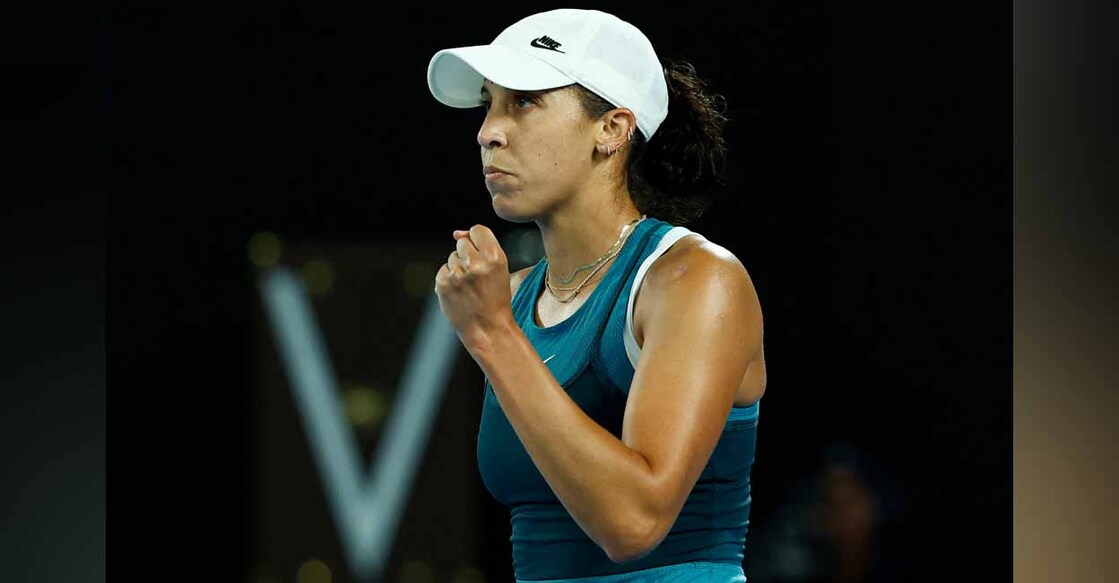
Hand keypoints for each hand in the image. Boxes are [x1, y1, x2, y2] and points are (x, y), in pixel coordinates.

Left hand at [434, 224, 513, 348]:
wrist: (488, 329)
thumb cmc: (496, 298)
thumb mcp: (500, 269)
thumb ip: (482, 246)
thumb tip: (456, 233)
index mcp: (495, 257)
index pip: (477, 230)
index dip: (478, 241)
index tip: (482, 255)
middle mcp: (475, 263)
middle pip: (462, 243)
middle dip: (468, 255)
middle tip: (477, 276)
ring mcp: (457, 274)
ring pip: (452, 257)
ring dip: (458, 268)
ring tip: (470, 287)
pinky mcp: (443, 284)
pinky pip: (443, 270)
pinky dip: (449, 279)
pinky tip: (460, 293)